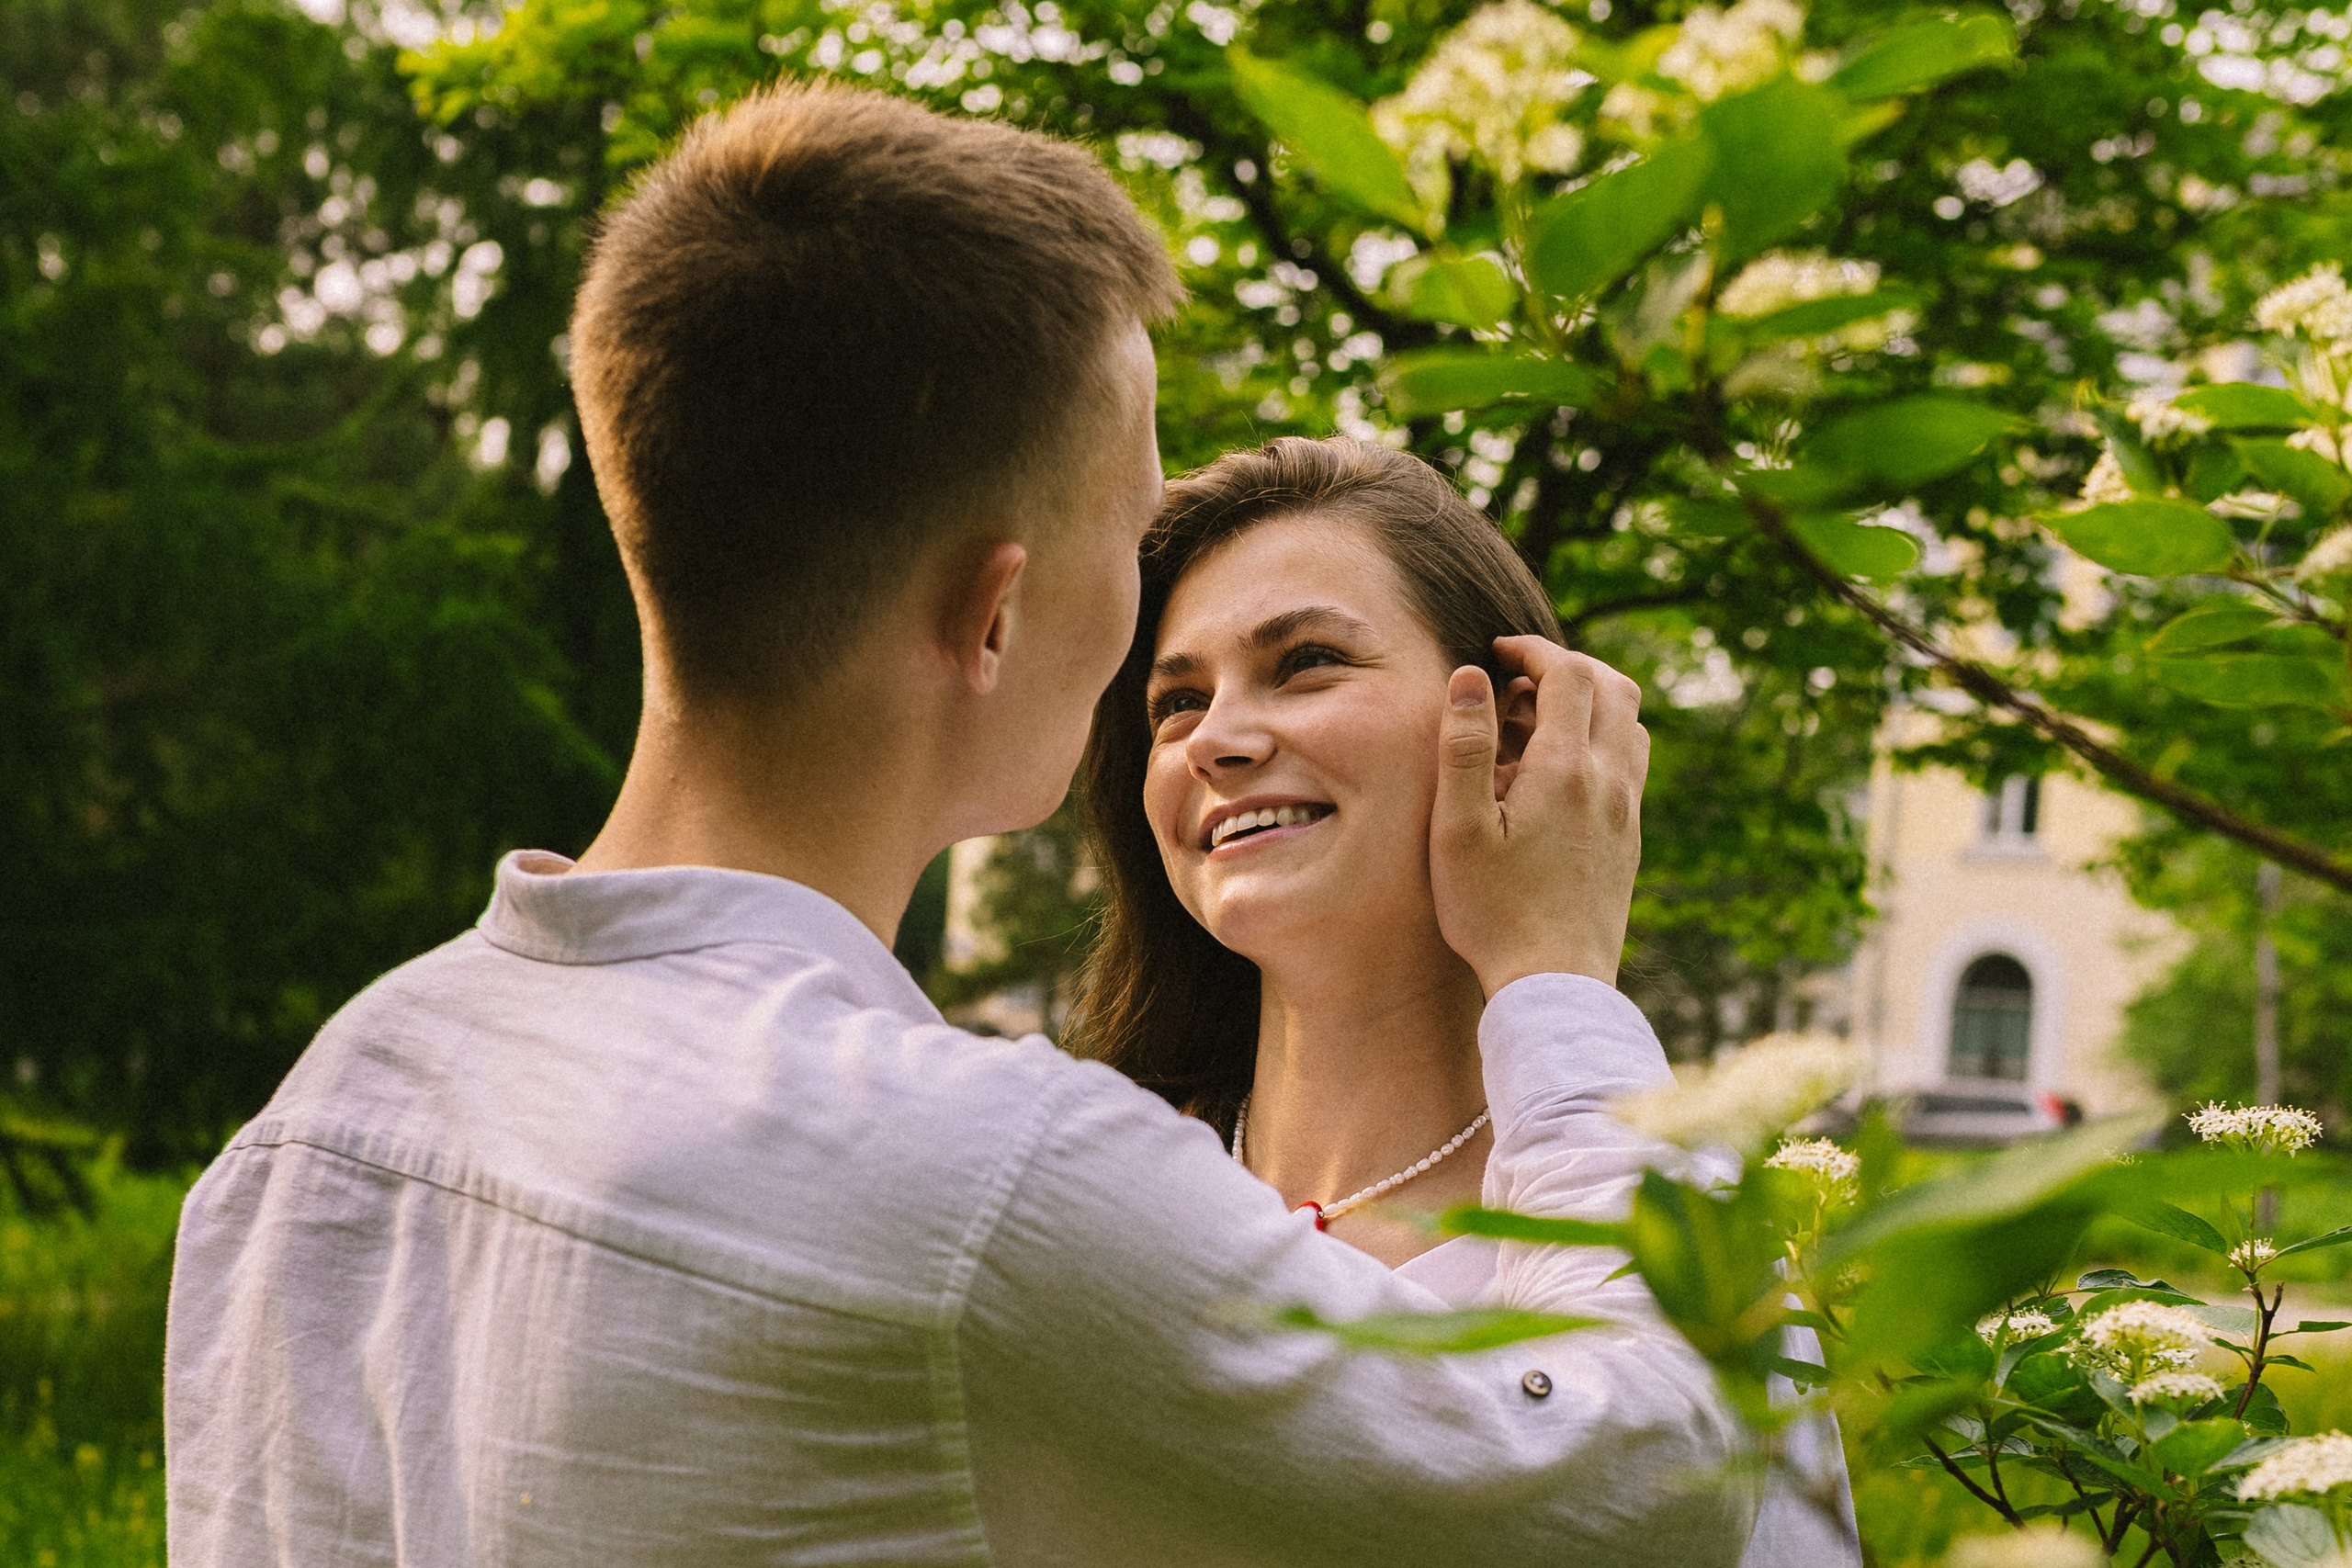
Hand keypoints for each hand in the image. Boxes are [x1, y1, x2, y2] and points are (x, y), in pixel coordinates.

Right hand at [1429, 637, 1648, 995]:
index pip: (1569, 673)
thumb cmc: (1494, 911)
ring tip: (1538, 722)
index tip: (1498, 653)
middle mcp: (1610, 782)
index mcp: (1567, 770)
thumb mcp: (1458, 829)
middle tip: (1520, 678)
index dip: (1534, 650)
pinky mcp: (1630, 839)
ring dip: (1591, 703)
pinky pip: (1630, 764)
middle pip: (1614, 687)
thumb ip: (1465, 747)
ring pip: (1631, 724)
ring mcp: (1627, 811)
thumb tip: (1470, 675)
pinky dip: (1601, 741)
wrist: (1556, 983)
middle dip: (1568, 665)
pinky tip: (1558, 772)